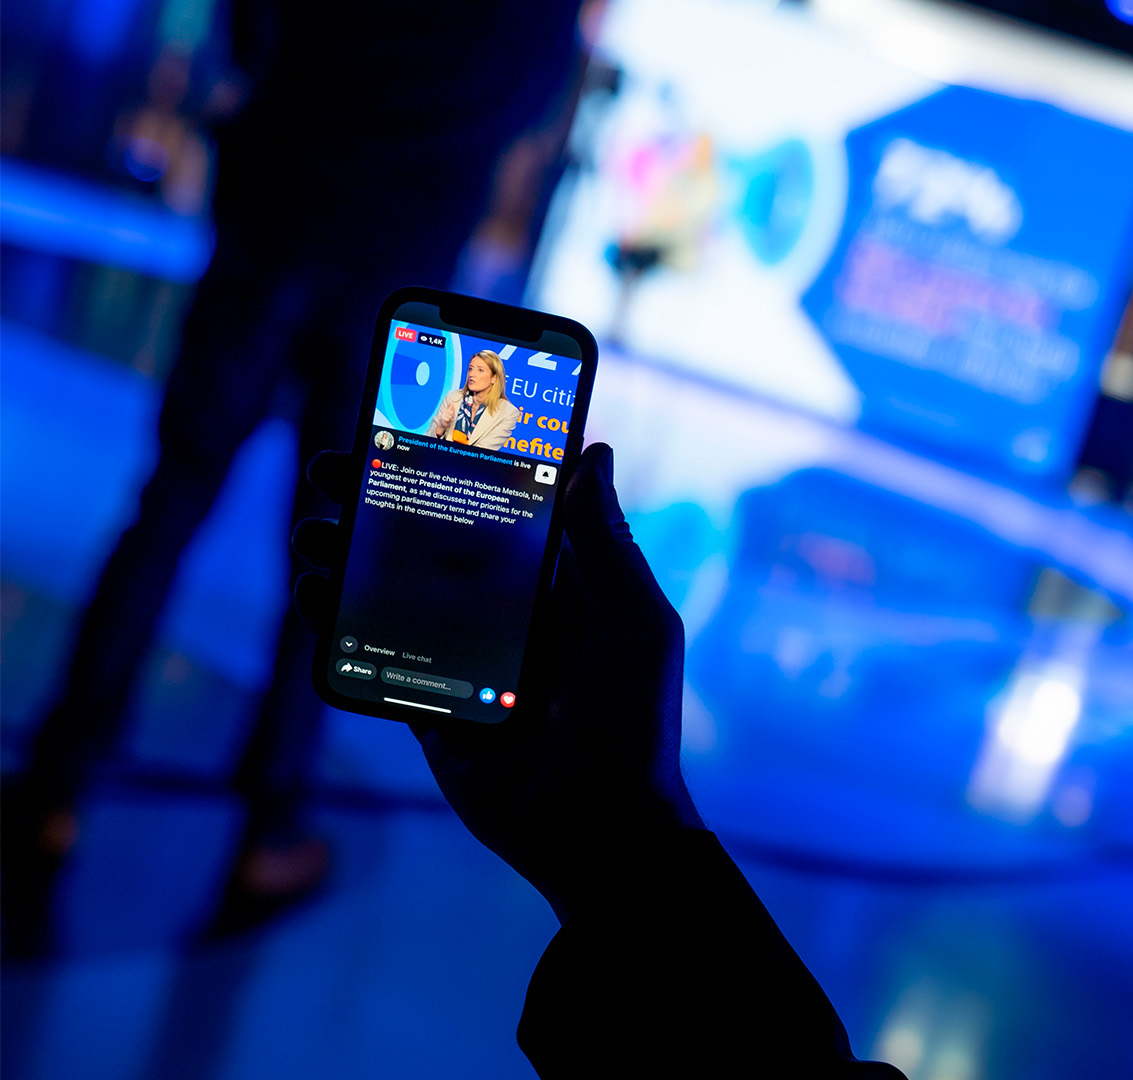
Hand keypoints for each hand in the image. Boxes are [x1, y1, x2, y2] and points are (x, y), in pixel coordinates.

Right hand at [294, 442, 701, 921]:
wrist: (598, 830)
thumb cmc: (631, 721)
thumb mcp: (631, 619)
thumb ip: (605, 540)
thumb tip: (595, 449)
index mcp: (563, 588)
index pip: (503, 510)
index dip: (458, 467)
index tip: (414, 422)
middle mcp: (511, 617)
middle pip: (434, 544)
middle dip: (381, 502)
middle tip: (332, 467)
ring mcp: (466, 662)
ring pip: (395, 595)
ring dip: (348, 558)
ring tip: (311, 531)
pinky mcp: (430, 709)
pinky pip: (376, 658)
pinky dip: (338, 626)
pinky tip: (310, 594)